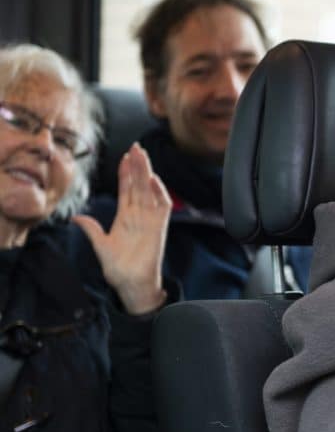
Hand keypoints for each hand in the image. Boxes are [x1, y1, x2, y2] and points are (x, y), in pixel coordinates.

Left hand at [73, 143, 170, 314]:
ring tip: (143, 156)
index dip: (125, 173)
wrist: (132, 284)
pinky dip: (160, 193)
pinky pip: (162, 206)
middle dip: (137, 166)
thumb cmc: (118, 268)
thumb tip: (76, 218)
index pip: (126, 190)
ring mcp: (150, 220)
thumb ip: (91, 229)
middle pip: (138, 185)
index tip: (124, 157)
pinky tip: (154, 180)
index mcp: (125, 218)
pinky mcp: (159, 228)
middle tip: (136, 147)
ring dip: (146, 173)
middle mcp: (138, 216)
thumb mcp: (100, 246)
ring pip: (149, 191)